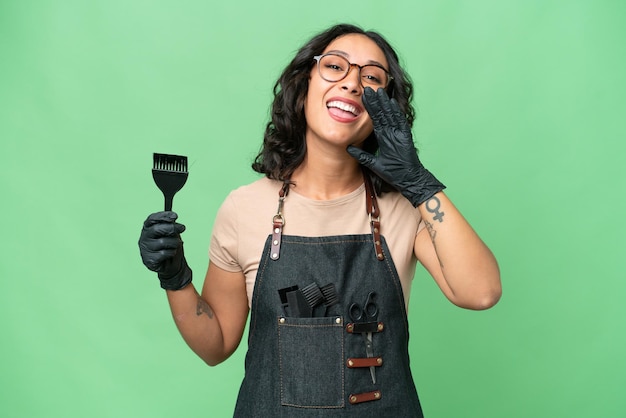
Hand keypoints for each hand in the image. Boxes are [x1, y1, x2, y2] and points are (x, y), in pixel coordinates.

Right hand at [138, 211, 191, 289]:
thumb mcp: (172, 233)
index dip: (163, 216)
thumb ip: (171, 226)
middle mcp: (144, 238)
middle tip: (182, 228)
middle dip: (172, 228)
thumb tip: (173, 219)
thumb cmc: (170, 246)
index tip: (175, 216)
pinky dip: (171, 252)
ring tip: (176, 245)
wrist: (172, 265)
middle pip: (157, 229)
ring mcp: (145, 249)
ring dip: (174, 243)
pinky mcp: (149, 260)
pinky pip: (164, 253)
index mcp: (148, 228)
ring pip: (163, 242)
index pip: (152, 219)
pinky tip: (170, 254)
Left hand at [347, 87, 444, 206]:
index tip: (362, 97)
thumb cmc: (393, 172)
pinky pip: (400, 122)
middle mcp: (391, 132)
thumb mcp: (373, 163)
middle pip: (382, 114)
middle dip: (375, 101)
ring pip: (390, 114)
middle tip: (367, 88)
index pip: (375, 119)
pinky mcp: (405, 136)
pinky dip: (395, 113)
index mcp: (384, 137)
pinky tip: (391, 103)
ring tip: (379, 91)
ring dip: (384, 103)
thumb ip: (361, 155)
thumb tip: (347, 148)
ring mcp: (399, 133)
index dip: (369, 108)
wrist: (407, 179)